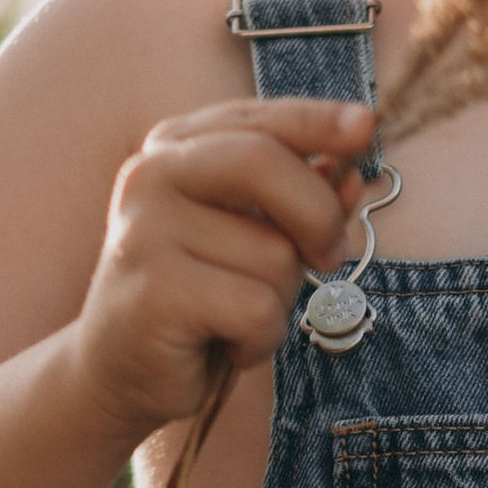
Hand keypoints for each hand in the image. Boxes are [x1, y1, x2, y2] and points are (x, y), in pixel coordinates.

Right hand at [71, 97, 373, 447]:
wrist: (120, 370)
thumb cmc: (201, 296)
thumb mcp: (257, 236)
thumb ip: (300, 200)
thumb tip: (350, 173)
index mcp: (176, 147)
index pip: (258, 118)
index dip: (318, 120)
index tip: (366, 126)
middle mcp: (151, 176)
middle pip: (265, 164)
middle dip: (318, 217)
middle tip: (328, 259)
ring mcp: (145, 231)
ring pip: (274, 253)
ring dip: (279, 299)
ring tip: (235, 315)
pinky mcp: (154, 292)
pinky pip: (257, 307)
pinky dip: (260, 338)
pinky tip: (223, 343)